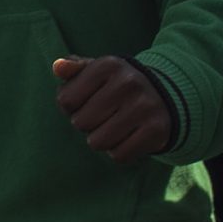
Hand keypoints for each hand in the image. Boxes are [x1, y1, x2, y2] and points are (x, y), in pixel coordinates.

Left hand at [54, 56, 174, 163]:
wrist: (165, 98)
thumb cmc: (116, 86)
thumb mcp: (96, 72)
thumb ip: (73, 70)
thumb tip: (58, 67)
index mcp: (107, 65)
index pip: (65, 100)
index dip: (70, 107)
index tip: (85, 102)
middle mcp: (128, 82)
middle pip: (81, 123)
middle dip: (86, 124)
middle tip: (103, 115)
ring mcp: (144, 106)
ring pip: (98, 142)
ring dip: (101, 140)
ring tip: (114, 126)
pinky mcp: (157, 130)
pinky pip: (120, 155)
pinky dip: (119, 151)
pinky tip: (128, 137)